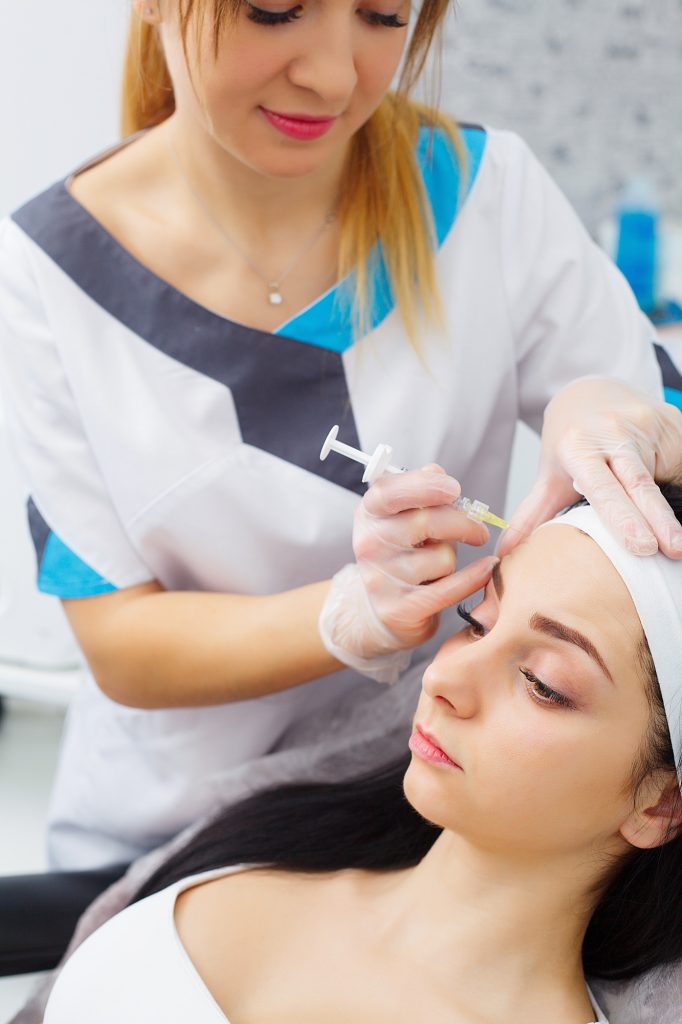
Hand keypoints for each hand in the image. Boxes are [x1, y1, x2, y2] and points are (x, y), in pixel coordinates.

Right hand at [319, 465, 497, 682]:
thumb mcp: (402, 518)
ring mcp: (381, 579)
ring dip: (452, 558)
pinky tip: (487, 568)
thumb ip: (419, 493)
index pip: (390, 492)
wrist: (383, 609)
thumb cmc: (401, 555)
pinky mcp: (399, 609)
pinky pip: (450, 589)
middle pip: (426, 522)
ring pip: (442, 558)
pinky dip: (474, 577)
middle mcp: (369, 544)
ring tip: (440, 565)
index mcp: (369, 514)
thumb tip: (436, 472)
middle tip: (478, 531)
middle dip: (462, 523)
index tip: (454, 488)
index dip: (425, 486)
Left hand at [498, 377, 681, 557]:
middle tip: (675, 550)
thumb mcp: (548, 475)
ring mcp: (646, 423)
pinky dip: (678, 481)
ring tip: (678, 540)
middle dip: (660, 519)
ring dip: (671, 507)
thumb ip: (532, 515)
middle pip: (640, 484)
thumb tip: (503, 554)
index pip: (603, 489)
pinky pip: (678, 459)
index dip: (622, 518)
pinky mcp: (672, 421)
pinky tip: (675, 497)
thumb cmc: (569, 442)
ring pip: (664, 472)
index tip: (641, 547)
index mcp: (579, 448)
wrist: (591, 392)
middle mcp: (613, 432)